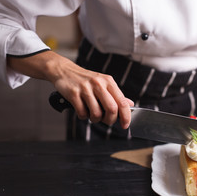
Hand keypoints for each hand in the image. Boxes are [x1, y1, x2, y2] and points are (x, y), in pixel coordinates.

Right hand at [8, 51, 133, 127]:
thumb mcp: (104, 83)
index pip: (122, 102)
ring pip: (96, 113)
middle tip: (106, 121)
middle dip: (110, 120)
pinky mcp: (73, 93)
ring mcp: (85, 88)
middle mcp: (98, 84)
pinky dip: (83, 116)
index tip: (125, 125)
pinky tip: (83, 111)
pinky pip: (82, 112)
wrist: (65, 71)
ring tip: (92, 115)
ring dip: (95, 119)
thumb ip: (117, 95)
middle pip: (111, 109)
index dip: (126, 116)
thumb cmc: (86, 80)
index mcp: (108, 82)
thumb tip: (131, 105)